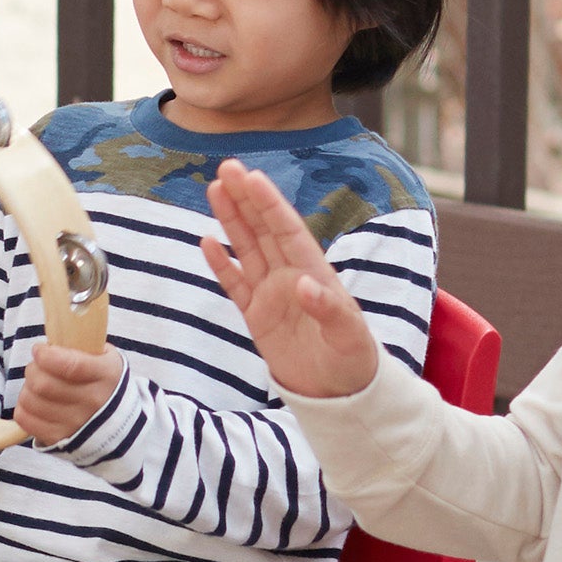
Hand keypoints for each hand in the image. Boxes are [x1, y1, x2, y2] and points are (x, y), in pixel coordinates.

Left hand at [13, 334, 120, 449]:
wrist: (119, 421)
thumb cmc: (104, 381)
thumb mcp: (105, 357)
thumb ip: (82, 344)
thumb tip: (52, 336)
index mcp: (105, 375)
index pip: (69, 366)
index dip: (46, 355)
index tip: (40, 350)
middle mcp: (92, 402)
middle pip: (44, 384)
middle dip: (33, 369)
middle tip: (37, 366)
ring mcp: (76, 423)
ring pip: (32, 401)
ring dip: (27, 388)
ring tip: (36, 384)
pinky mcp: (59, 438)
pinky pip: (26, 420)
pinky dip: (23, 407)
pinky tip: (33, 401)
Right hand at [198, 161, 379, 398]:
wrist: (340, 393)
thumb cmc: (354, 361)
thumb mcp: (349, 336)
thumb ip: (328, 308)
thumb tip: (304, 284)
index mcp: (314, 273)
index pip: (287, 230)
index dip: (269, 204)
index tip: (252, 177)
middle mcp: (290, 276)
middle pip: (264, 229)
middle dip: (246, 198)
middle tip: (226, 167)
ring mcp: (271, 295)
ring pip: (247, 248)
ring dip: (231, 219)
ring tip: (214, 189)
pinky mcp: (256, 317)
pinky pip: (235, 285)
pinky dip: (221, 264)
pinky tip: (207, 241)